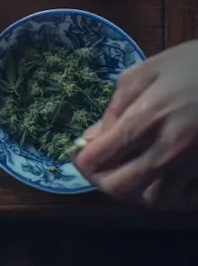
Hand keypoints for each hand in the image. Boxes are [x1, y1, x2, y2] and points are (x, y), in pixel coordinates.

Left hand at [75, 41, 197, 208]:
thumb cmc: (193, 64)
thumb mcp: (146, 72)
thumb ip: (115, 107)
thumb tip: (91, 138)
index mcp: (148, 118)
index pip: (101, 157)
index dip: (82, 161)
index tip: (79, 155)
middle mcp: (170, 149)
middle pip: (122, 187)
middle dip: (102, 182)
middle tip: (98, 170)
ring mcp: (195, 165)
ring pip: (154, 200)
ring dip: (134, 193)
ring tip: (128, 175)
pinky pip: (185, 200)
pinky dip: (168, 196)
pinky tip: (160, 179)